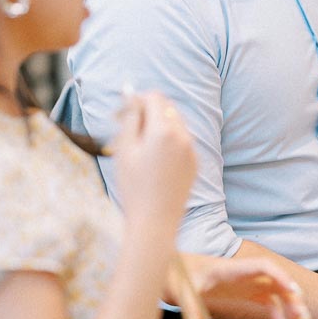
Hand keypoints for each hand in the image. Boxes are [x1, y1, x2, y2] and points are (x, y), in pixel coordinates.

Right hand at [113, 92, 195, 229]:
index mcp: (164, 130)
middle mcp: (183, 136)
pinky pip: (182, 141)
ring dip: (158, 125)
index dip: (137, 99)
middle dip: (148, 111)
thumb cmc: (133, 187)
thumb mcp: (124, 149)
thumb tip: (133, 96)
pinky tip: (153, 160)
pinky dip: (168, 140)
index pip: (155, 97)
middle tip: (127, 127)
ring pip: (175, 123)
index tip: (123, 112)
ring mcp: (192, 150)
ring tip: (139, 146)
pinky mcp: (194, 163)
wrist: (155, 222)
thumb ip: (130, 118)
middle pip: (167, 107)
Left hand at [178, 253, 311, 318]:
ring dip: (290, 306)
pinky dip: (277, 313)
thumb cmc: (179, 276)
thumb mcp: (181, 290)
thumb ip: (189, 307)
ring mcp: (246, 284)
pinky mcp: (244, 293)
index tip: (293, 291)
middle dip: (292, 296)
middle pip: (276, 281)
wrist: (173, 272)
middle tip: (302, 316)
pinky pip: (267, 302)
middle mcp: (244, 274)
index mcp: (232, 269)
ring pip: (276, 292)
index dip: (281, 276)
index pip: (263, 267)